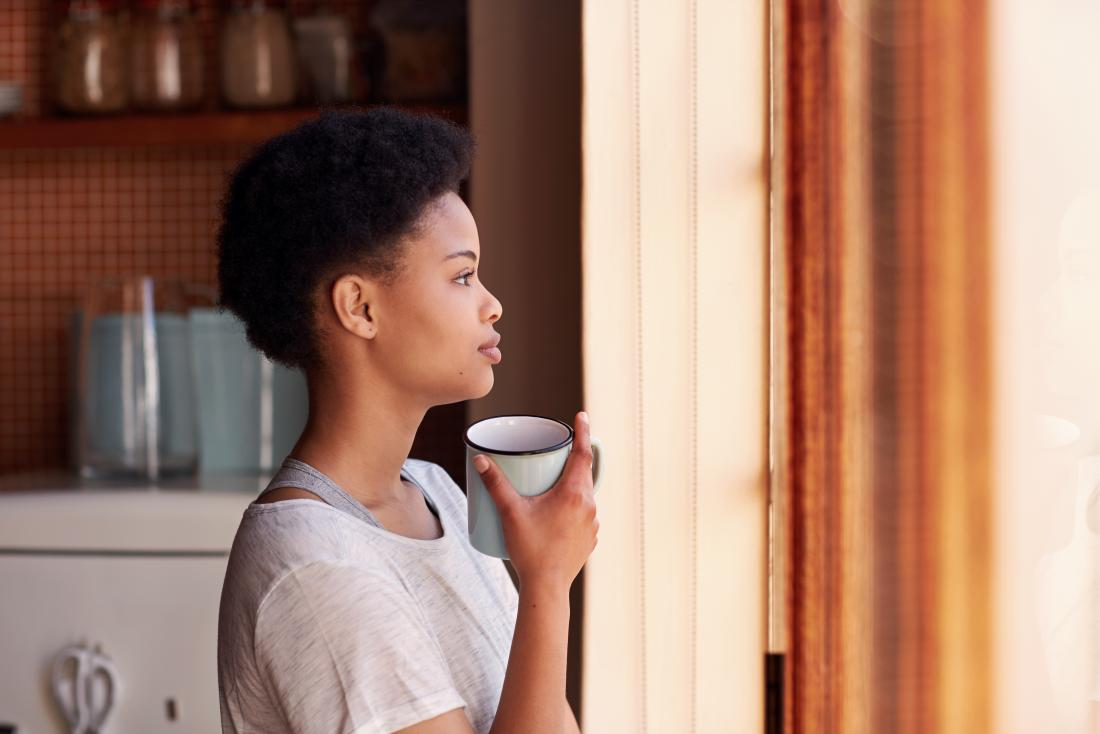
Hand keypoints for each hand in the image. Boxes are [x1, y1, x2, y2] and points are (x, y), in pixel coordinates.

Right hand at [474, 411, 599, 592]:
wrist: (547, 588)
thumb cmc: (530, 549)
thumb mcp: (510, 512)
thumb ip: (495, 483)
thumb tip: (481, 458)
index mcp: (574, 493)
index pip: (584, 453)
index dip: (584, 432)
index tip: (581, 415)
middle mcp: (589, 505)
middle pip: (584, 472)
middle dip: (571, 459)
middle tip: (556, 450)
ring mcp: (592, 524)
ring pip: (584, 494)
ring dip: (571, 485)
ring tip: (551, 483)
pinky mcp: (589, 538)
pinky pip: (583, 513)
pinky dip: (572, 506)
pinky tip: (556, 512)